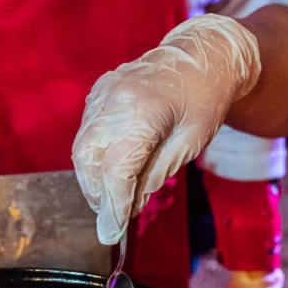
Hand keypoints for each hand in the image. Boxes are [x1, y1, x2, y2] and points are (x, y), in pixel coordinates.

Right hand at [72, 14, 260, 244]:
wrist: (205, 54)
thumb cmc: (205, 100)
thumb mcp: (189, 145)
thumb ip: (154, 175)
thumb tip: (128, 206)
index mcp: (143, 112)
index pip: (116, 170)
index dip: (113, 205)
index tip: (111, 233)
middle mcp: (115, 100)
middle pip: (88, 159)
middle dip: (96, 193)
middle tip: (110, 216)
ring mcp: (104, 93)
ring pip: (81, 147)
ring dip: (92, 178)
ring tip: (110, 197)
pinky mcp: (100, 91)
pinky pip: (87, 131)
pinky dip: (93, 156)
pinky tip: (110, 168)